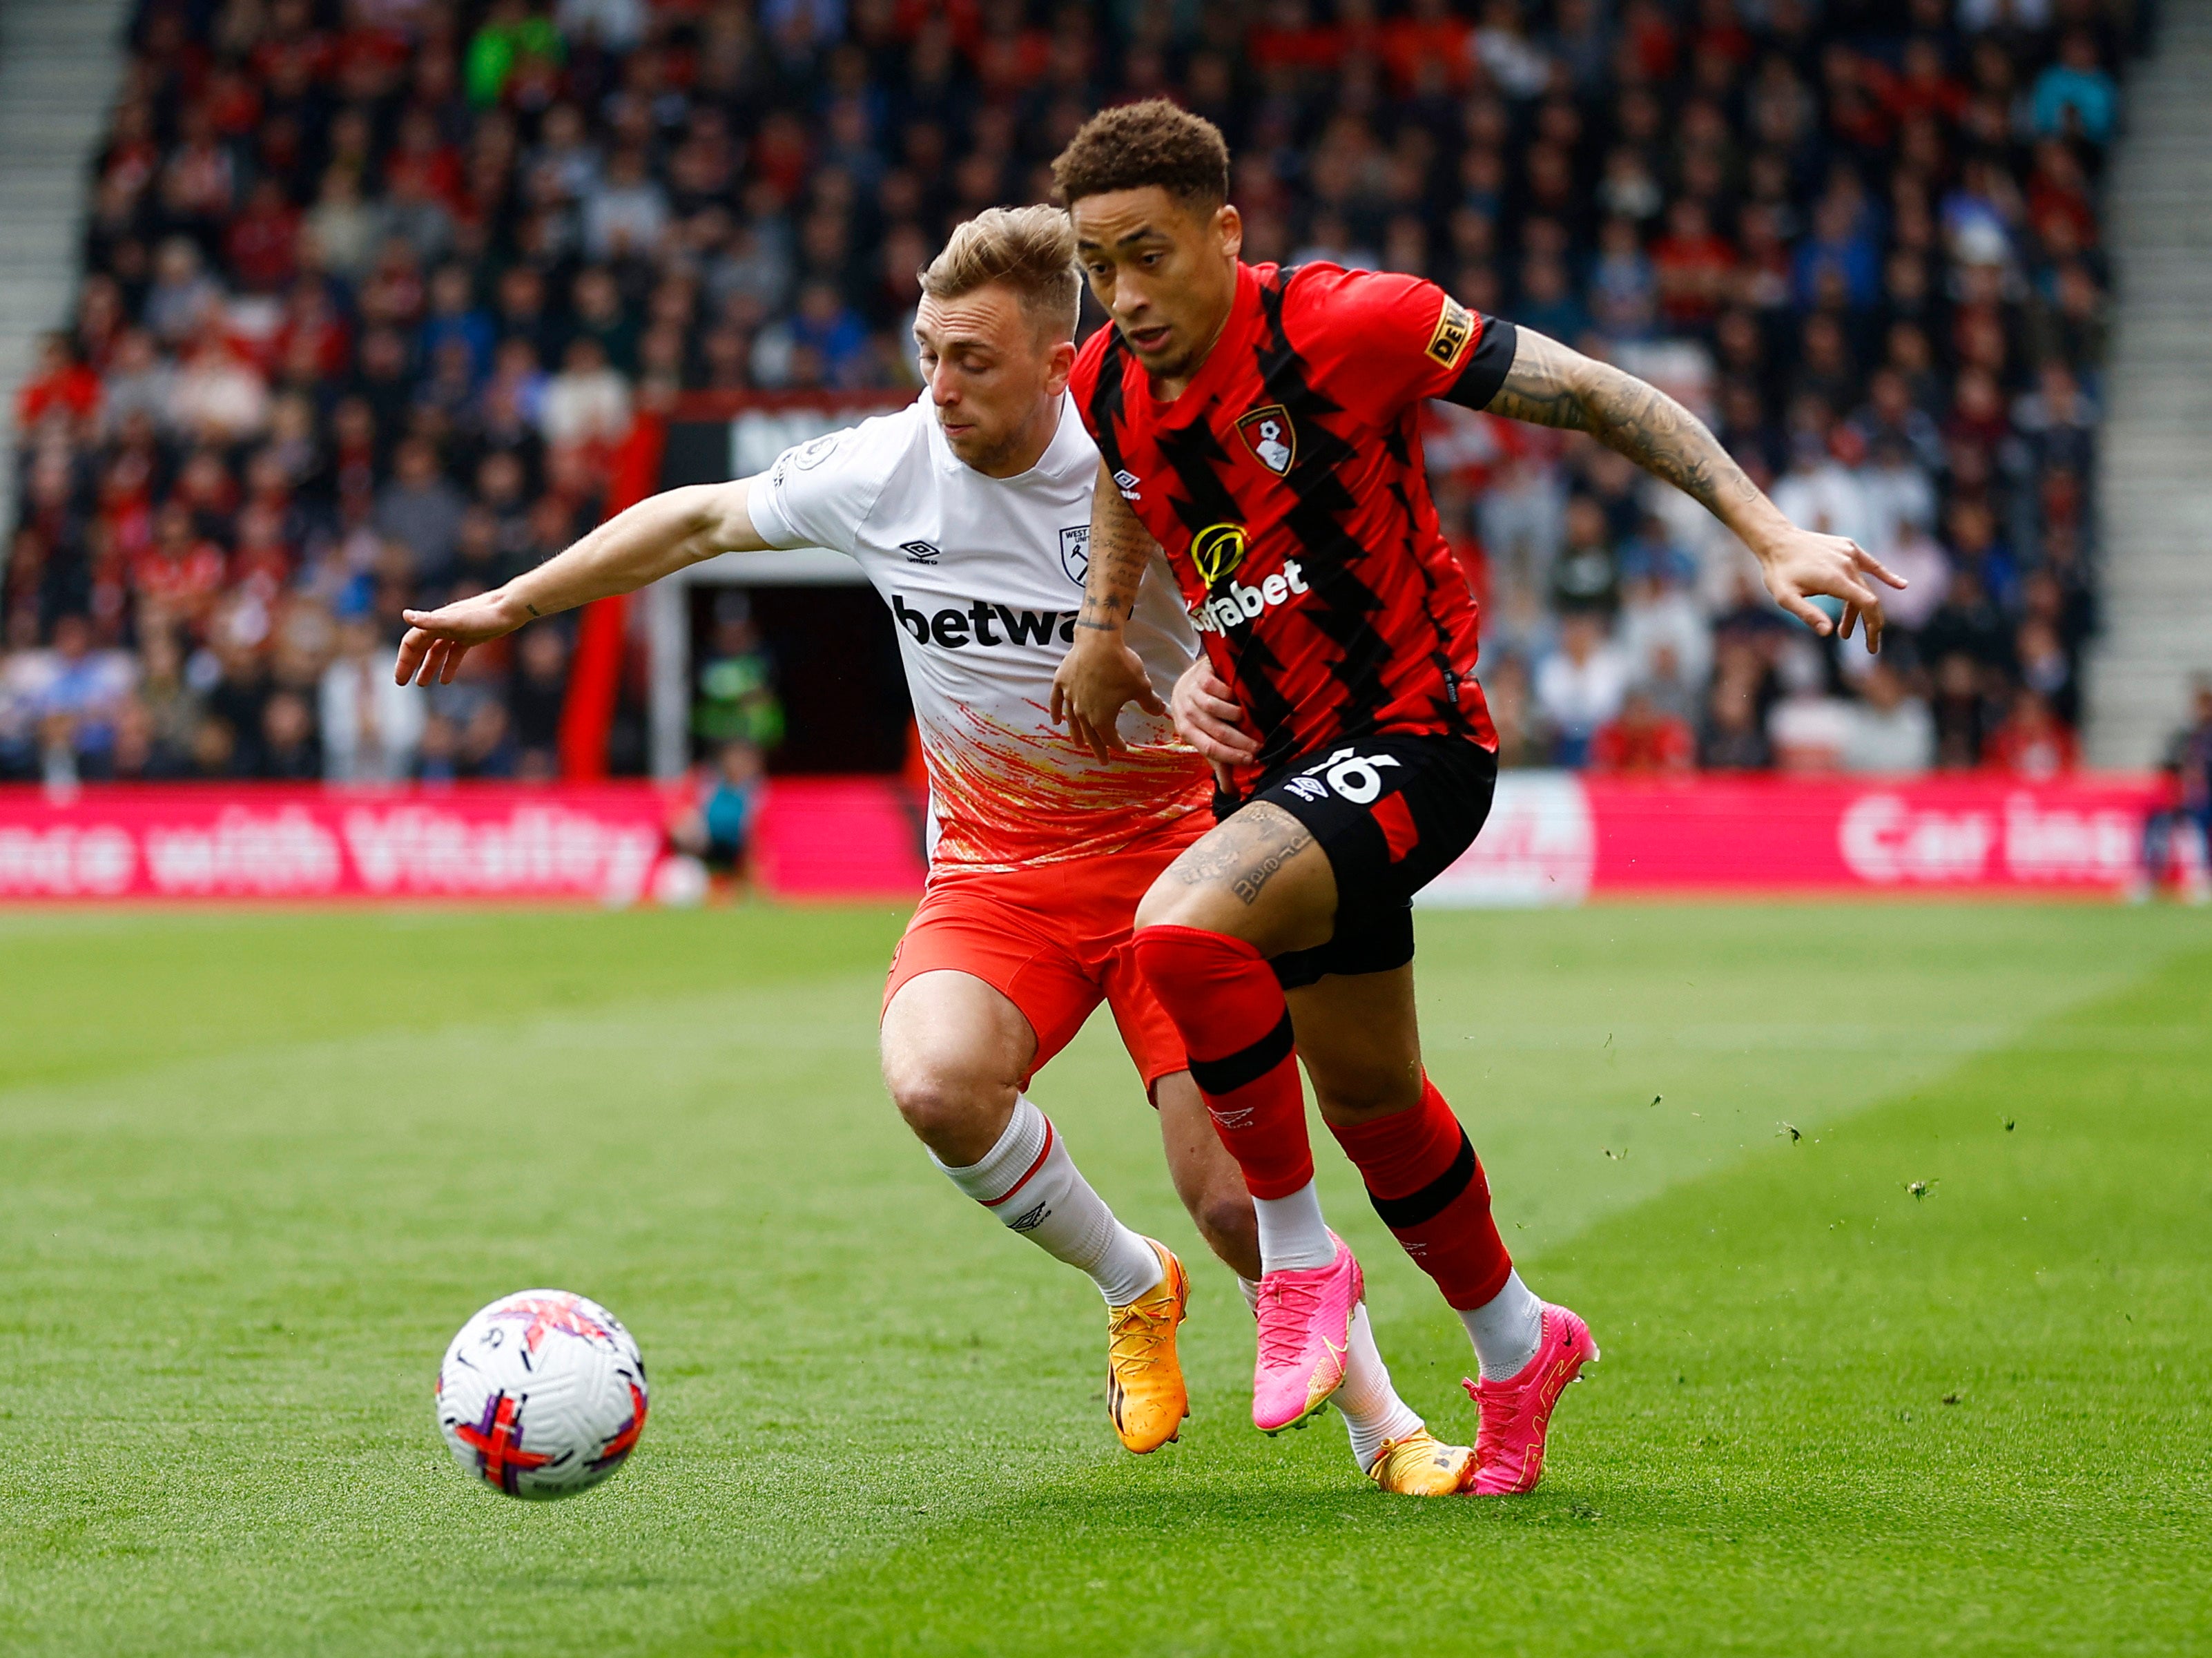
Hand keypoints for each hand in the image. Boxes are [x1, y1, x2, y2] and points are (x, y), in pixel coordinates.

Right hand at [394, 589, 529, 685]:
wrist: (510, 609)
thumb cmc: (483, 615)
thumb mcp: (455, 621)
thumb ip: (430, 620)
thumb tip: (405, 615)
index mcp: (435, 622)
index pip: (411, 642)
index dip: (403, 659)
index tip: (399, 678)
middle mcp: (443, 625)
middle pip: (420, 647)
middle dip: (410, 664)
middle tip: (401, 682)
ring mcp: (456, 631)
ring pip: (436, 651)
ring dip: (427, 666)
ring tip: (421, 684)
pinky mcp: (470, 637)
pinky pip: (454, 653)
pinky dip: (449, 666)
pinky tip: (445, 680)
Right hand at [1049, 627, 1164, 759]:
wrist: (1098, 641)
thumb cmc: (1121, 665)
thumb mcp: (1141, 686)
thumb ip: (1150, 702)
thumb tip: (1160, 711)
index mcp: (1102, 718)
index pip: (1109, 737)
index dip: (1117, 745)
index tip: (1123, 749)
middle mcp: (1083, 712)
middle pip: (1090, 735)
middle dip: (1097, 748)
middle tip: (1101, 760)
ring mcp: (1070, 697)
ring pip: (1072, 721)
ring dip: (1076, 734)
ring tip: (1078, 744)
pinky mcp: (1062, 682)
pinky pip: (1056, 701)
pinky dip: (1056, 712)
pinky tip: (1056, 720)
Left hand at [1170, 656, 1255, 786]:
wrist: (1190, 681)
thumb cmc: (1203, 715)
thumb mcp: (1208, 737)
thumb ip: (1221, 763)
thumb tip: (1232, 794)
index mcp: (1187, 731)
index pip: (1210, 747)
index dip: (1231, 755)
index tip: (1252, 760)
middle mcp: (1186, 713)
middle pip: (1215, 730)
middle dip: (1239, 741)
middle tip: (1259, 746)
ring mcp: (1191, 692)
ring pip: (1213, 708)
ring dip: (1233, 715)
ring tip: (1247, 718)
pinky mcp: (1198, 675)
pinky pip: (1213, 686)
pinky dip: (1227, 693)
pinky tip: (1238, 696)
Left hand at [1754, 527, 1907, 652]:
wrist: (1777, 540)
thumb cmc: (1779, 572)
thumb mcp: (1786, 597)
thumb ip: (1807, 614)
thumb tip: (1828, 632)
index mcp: (1835, 579)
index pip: (1867, 604)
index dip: (1873, 627)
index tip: (1872, 647)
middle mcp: (1847, 565)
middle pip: (1868, 599)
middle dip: (1869, 625)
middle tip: (1867, 646)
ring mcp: (1850, 554)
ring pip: (1864, 586)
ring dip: (1858, 610)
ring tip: (1844, 632)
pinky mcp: (1849, 547)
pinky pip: (1870, 564)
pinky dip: (1884, 575)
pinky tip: (1901, 585)